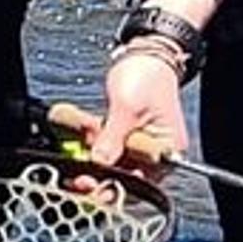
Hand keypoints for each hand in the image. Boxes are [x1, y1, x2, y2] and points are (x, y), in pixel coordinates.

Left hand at [87, 47, 190, 172]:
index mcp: (165, 151)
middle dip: (98, 173)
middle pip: (124, 176)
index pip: (138, 180)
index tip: (89, 184)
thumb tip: (99, 163)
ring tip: (83, 139)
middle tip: (77, 176)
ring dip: (92, 157)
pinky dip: (93, 143)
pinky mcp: (126, 137)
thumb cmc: (147, 77)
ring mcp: (139, 146)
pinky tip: (85, 131)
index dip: (112, 185)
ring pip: (112, 164)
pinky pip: (107, 149)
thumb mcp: (126, 108)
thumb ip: (112, 139)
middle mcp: (154, 154)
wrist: (146, 55)